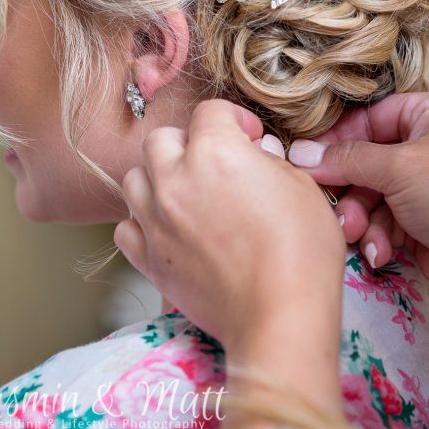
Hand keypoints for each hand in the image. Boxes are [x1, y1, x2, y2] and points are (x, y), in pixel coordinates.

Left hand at [114, 99, 345, 418]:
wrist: (279, 316)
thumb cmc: (300, 251)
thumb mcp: (302, 187)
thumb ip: (271, 161)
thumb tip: (257, 156)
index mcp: (215, 150)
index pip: (210, 111)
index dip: (234, 119)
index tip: (251, 138)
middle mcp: (175, 177)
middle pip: (161, 139)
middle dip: (188, 143)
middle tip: (216, 162)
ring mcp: (156, 219)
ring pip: (135, 178)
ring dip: (158, 177)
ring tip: (187, 193)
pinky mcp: (148, 258)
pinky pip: (126, 226)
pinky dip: (142, 221)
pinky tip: (169, 227)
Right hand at [288, 92, 428, 346]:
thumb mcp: (399, 169)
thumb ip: (347, 159)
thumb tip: (300, 153)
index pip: (370, 117)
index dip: (337, 139)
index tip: (305, 157)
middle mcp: (428, 143)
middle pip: (366, 158)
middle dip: (350, 188)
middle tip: (328, 203)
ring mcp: (423, 182)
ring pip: (369, 192)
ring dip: (360, 215)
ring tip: (356, 233)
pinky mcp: (418, 217)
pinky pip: (382, 218)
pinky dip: (378, 234)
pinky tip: (382, 251)